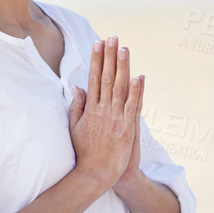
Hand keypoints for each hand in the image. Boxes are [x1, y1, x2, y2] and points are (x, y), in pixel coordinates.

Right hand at [67, 36, 142, 194]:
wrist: (95, 175)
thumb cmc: (84, 152)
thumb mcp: (74, 128)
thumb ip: (77, 107)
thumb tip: (78, 87)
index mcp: (90, 109)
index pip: (93, 78)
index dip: (96, 60)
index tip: (98, 43)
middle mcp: (102, 111)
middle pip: (106, 78)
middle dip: (109, 57)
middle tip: (112, 37)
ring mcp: (115, 120)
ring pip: (119, 88)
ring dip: (122, 67)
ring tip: (124, 49)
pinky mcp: (127, 130)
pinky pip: (133, 107)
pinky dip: (136, 92)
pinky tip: (139, 77)